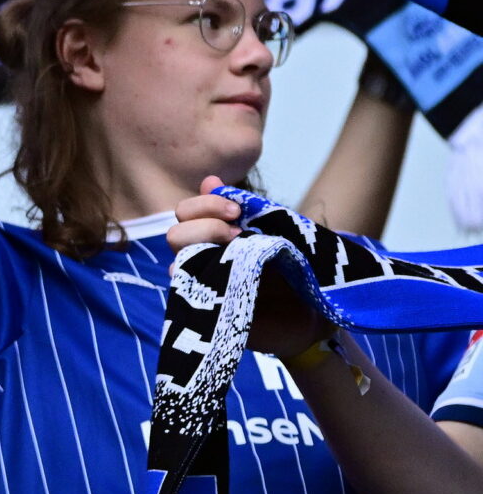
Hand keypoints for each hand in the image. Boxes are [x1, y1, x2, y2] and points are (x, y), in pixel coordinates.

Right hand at [171, 177, 327, 357]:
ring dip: (202, 251)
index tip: (238, 210)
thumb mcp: (277, 232)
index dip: (205, 204)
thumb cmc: (298, 271)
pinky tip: (222, 280)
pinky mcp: (209, 312)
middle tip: (238, 234)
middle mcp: (203, 260)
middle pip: (175, 234)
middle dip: (204, 226)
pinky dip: (201, 285)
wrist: (317, 313)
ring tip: (236, 257)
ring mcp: (204, 286)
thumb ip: (247, 209)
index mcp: (216, 237)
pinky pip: (188, 297)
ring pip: (175, 264)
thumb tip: (209, 180)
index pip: (187, 212)